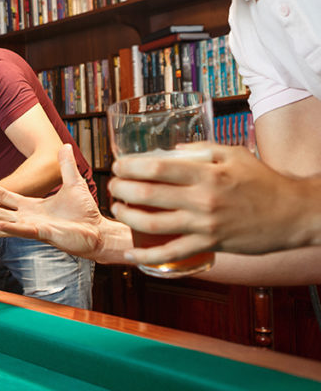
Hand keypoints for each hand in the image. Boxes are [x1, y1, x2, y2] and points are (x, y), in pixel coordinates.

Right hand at [0, 145, 104, 259]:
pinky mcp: (42, 234)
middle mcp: (27, 218)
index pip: (4, 196)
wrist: (98, 231)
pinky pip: (20, 231)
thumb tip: (65, 146)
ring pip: (0, 224)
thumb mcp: (74, 183)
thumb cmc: (85, 212)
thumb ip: (66, 165)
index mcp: (31, 207)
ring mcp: (32, 227)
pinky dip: (6, 227)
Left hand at [109, 143, 308, 263]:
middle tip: (113, 185)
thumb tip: (169, 151)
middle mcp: (202, 199)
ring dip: (128, 216)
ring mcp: (205, 224)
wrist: (294, 213)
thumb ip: (200, 150)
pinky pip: (172, 253)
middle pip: (147, 194)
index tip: (119, 166)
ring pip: (153, 224)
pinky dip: (147, 256)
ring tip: (119, 208)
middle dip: (121, 189)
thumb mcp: (233, 155)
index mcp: (207, 173)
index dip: (130, 166)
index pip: (156, 167)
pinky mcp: (210, 245)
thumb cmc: (263, 181)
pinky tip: (131, 255)